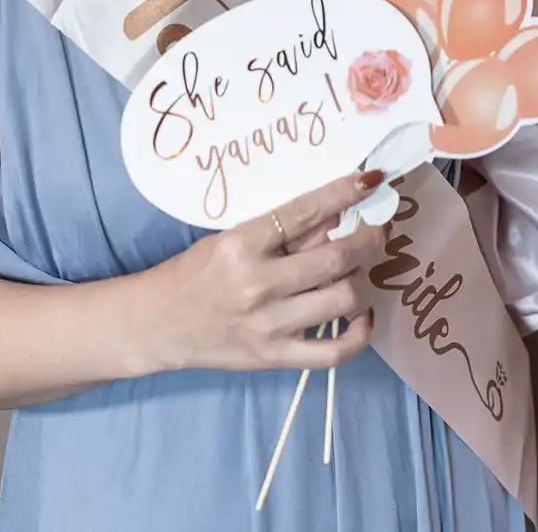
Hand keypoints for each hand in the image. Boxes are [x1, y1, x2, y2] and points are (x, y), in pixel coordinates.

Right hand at [134, 170, 388, 373]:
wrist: (159, 324)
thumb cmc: (196, 273)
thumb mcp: (232, 238)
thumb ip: (283, 233)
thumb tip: (338, 217)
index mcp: (242, 245)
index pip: (306, 211)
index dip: (345, 192)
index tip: (370, 180)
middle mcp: (257, 285)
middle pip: (337, 258)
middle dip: (369, 238)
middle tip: (377, 229)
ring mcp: (268, 325)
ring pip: (344, 299)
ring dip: (362, 279)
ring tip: (357, 271)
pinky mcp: (274, 357)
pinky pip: (335, 352)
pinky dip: (361, 333)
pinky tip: (362, 314)